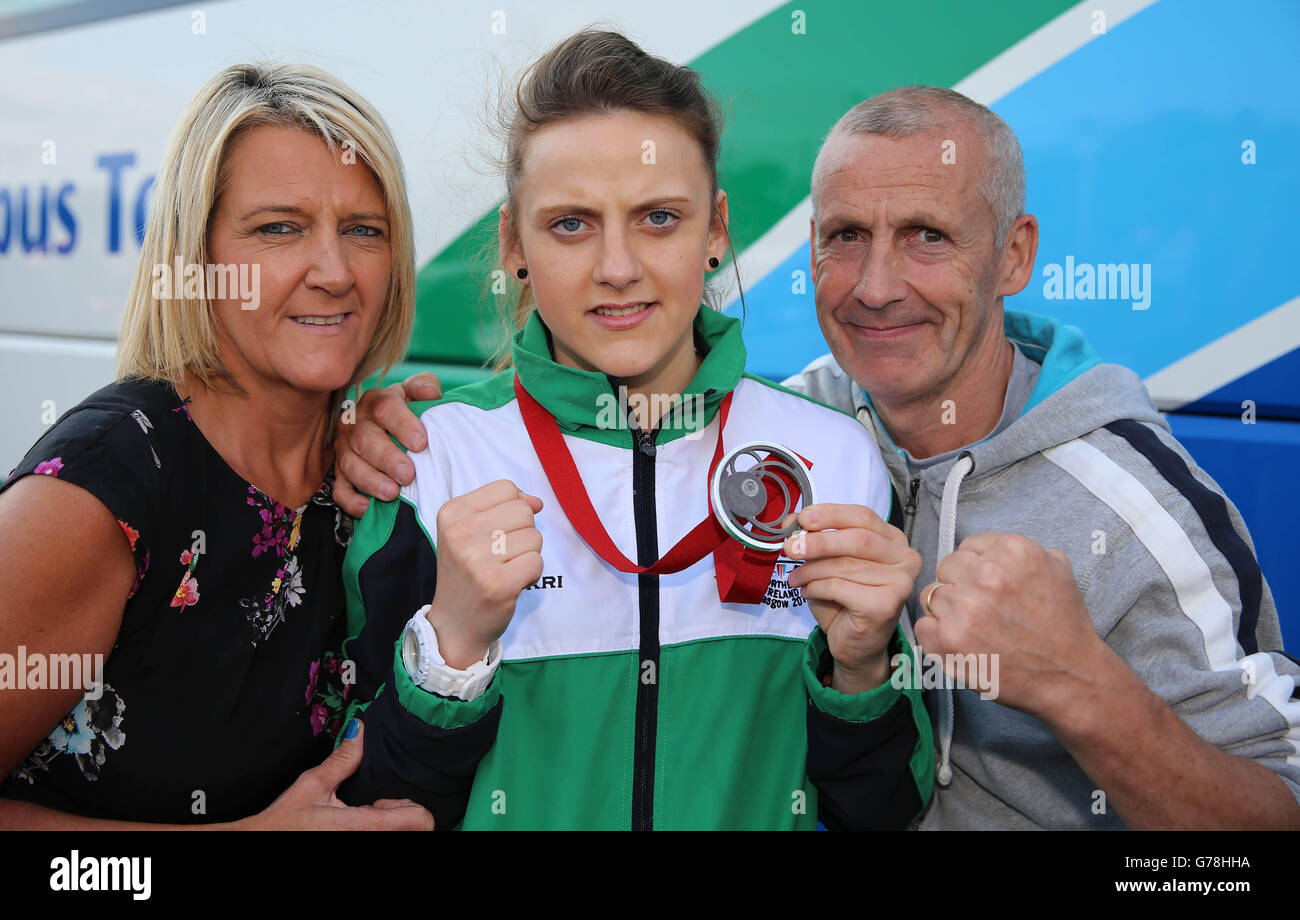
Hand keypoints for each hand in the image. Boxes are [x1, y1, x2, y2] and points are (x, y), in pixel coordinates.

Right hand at [241, 721, 433, 829]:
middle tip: (374, 808)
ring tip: (363, 819)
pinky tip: (353, 829)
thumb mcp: (312, 785)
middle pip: (414, 831)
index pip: (419, 821)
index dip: (412, 806)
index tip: (387, 800)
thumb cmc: (284, 822)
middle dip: (400, 816)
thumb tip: (359, 729)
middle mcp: (368, 842)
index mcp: (363, 827)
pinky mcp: (356, 850)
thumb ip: (343, 759)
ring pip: (399, 837)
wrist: (263, 844)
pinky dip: (378, 833)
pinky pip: (383, 841)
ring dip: (390, 827)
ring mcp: (362, 848)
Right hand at [335, 372, 442, 517]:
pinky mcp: (339, 472)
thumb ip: (425, 387)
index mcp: (377, 401)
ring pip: (350, 464)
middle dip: (387, 458)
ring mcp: (344, 448)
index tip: (421, 443)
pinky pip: (339, 488)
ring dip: (370, 480)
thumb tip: (430, 392)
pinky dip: (350, 500)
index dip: (403, 425)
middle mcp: (356, 423)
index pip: (386, 408)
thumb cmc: (407, 411)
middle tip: (407, 474)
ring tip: (391, 493)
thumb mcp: (417, 394)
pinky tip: (366, 508)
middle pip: (365, 439)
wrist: (386, 427)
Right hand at [427, 480, 544, 668]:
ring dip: (528, 555)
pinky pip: (537, 562)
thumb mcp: (470, 531)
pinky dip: (532, 574)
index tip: (498, 532)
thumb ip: (502, 508)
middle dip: (523, 533)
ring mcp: (477, 559)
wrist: (454, 623)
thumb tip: (537, 502)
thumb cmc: (467, 573)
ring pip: (534, 536)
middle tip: (502, 555)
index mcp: (452, 512)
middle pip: (523, 511)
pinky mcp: (498, 584)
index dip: (513, 509)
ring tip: (505, 569)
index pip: (506, 488)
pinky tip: (512, 583)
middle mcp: (460, 533)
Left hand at [784, 503, 920, 692]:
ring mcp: (900, 582)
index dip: (831, 514)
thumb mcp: (827, 562)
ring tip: (796, 578)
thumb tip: (791, 521)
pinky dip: (817, 588)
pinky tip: (809, 593)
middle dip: (819, 542)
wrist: (856, 644)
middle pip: (857, 539)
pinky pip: (840, 587)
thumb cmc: (844, 599)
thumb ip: (814, 538)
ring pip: (845, 565)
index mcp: (894, 540)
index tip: (802, 518)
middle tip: (790, 548)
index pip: (863, 516)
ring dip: (811, 570)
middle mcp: (905, 558)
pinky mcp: (886, 605)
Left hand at [911, 531, 1101, 718]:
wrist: (1069, 676)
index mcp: (1012, 552)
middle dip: (960, 585)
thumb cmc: (1063, 625)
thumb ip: (1019, 548)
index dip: (977, 567)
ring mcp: (964, 608)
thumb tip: (986, 549)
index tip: (988, 585)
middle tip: (982, 608)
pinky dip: (937, 635)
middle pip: (947, 567)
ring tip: (974, 627)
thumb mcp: (1056, 568)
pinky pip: (923, 625)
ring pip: (932, 595)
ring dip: (948, 610)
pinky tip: (962, 643)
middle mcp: (986, 575)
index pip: (968, 546)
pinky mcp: (949, 640)